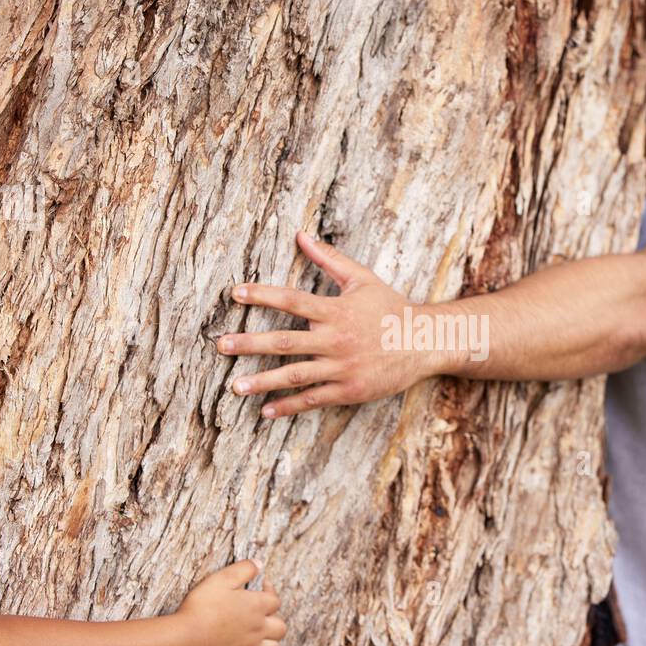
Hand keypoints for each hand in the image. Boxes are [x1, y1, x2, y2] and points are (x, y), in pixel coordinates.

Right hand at [175, 559, 285, 645]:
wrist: (186, 639)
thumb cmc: (202, 606)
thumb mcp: (221, 579)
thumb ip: (244, 569)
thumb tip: (259, 564)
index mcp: (257, 607)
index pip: (275, 600)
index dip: (270, 590)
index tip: (260, 586)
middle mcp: (258, 628)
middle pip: (281, 626)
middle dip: (275, 616)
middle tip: (261, 609)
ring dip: (270, 636)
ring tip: (258, 628)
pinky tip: (244, 641)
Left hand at [218, 231, 440, 417]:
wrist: (425, 342)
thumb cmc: (390, 307)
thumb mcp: (362, 279)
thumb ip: (329, 259)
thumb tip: (301, 234)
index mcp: (336, 310)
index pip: (292, 300)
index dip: (262, 295)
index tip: (235, 293)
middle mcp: (336, 339)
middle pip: (284, 341)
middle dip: (249, 343)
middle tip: (220, 345)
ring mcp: (342, 367)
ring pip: (295, 375)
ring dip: (262, 381)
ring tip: (234, 387)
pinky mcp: (349, 390)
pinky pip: (313, 399)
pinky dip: (289, 406)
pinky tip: (265, 410)